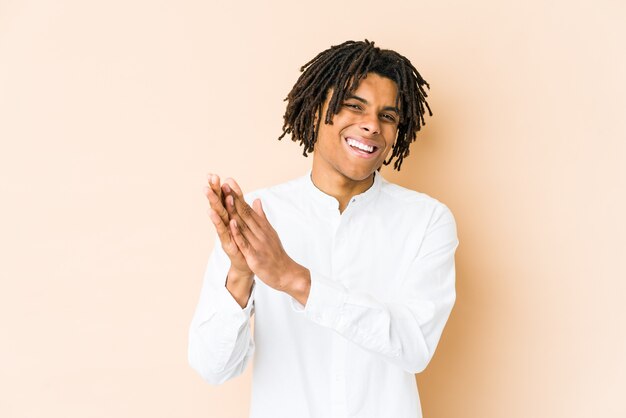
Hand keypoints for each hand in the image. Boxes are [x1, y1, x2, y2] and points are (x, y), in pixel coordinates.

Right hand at [204, 173, 251, 276]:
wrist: (246, 264)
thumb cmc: (244, 242)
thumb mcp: (244, 222)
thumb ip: (241, 208)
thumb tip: (235, 193)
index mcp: (229, 218)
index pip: (223, 199)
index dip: (219, 188)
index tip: (214, 174)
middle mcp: (224, 224)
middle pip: (218, 205)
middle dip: (214, 192)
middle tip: (209, 179)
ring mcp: (225, 234)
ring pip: (219, 218)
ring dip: (215, 205)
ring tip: (210, 194)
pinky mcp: (228, 245)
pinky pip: (225, 234)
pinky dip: (223, 226)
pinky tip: (221, 217)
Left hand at [224, 183, 309, 299]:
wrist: (286, 273)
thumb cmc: (275, 253)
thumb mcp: (269, 232)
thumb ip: (261, 216)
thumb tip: (257, 200)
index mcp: (262, 226)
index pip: (247, 207)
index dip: (237, 194)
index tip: (228, 181)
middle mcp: (260, 231)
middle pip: (244, 212)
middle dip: (233, 198)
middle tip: (224, 183)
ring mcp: (258, 243)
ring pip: (243, 225)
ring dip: (233, 211)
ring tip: (224, 197)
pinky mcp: (255, 256)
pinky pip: (245, 243)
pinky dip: (238, 233)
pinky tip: (231, 223)